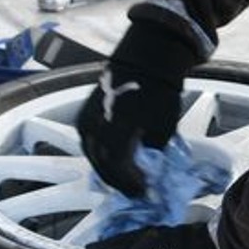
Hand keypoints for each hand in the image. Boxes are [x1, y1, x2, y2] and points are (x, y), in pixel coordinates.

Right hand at [76, 18, 200, 196]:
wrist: (146, 57)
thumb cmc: (160, 90)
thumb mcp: (163, 128)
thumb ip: (151, 151)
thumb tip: (145, 164)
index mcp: (116, 131)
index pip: (118, 168)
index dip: (130, 184)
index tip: (144, 191)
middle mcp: (96, 126)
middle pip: (102, 164)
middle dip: (119, 181)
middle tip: (134, 191)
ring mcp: (87, 118)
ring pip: (92, 154)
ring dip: (107, 170)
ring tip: (123, 179)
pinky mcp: (84, 112)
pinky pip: (88, 141)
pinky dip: (99, 154)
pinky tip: (112, 160)